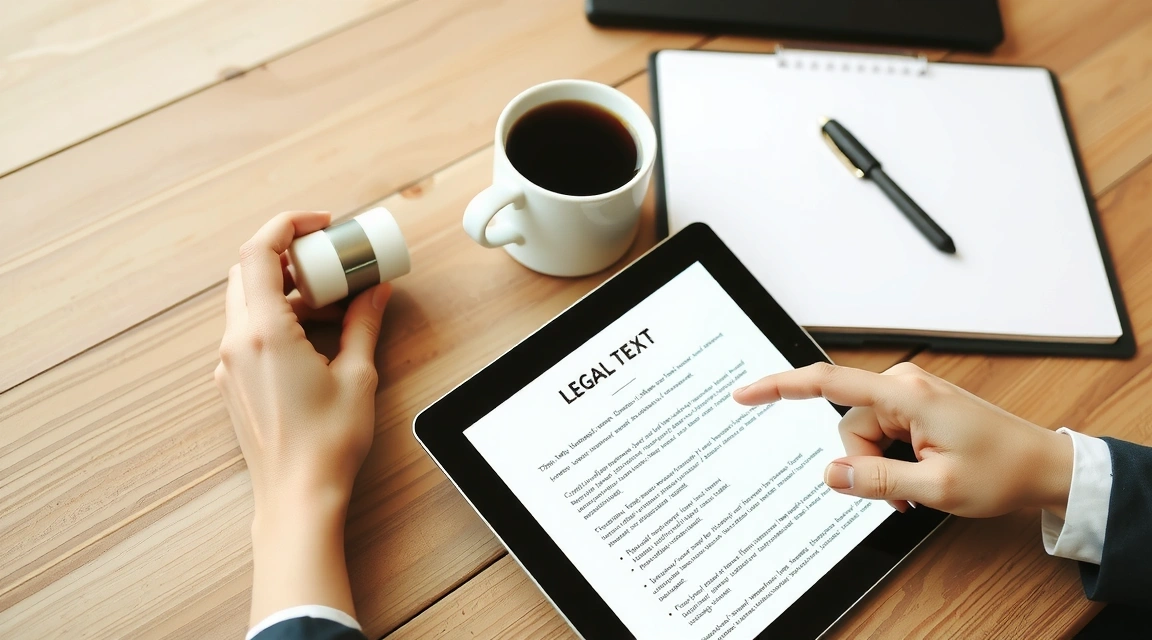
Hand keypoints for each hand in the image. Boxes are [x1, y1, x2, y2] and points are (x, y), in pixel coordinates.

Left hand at [214, 210, 391, 624]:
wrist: (297, 496)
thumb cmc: (327, 443)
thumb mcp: (357, 375)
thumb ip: (364, 323)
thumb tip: (376, 291)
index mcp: (264, 332)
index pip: (260, 252)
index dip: (288, 225)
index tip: (321, 224)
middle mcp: (236, 342)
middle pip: (249, 271)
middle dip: (289, 253)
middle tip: (329, 257)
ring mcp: (229, 364)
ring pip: (246, 301)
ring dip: (285, 287)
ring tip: (330, 298)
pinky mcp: (232, 383)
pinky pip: (246, 330)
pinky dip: (276, 316)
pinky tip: (312, 333)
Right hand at [732, 362, 1072, 518]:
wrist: (1043, 466)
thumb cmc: (1002, 471)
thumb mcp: (936, 488)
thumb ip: (877, 480)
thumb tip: (830, 474)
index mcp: (906, 394)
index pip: (828, 383)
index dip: (779, 388)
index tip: (745, 394)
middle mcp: (903, 385)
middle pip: (849, 427)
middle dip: (866, 464)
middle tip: (904, 493)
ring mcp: (909, 393)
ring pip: (864, 435)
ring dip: (881, 466)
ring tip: (919, 485)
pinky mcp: (915, 405)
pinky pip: (882, 433)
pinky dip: (892, 459)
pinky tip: (919, 473)